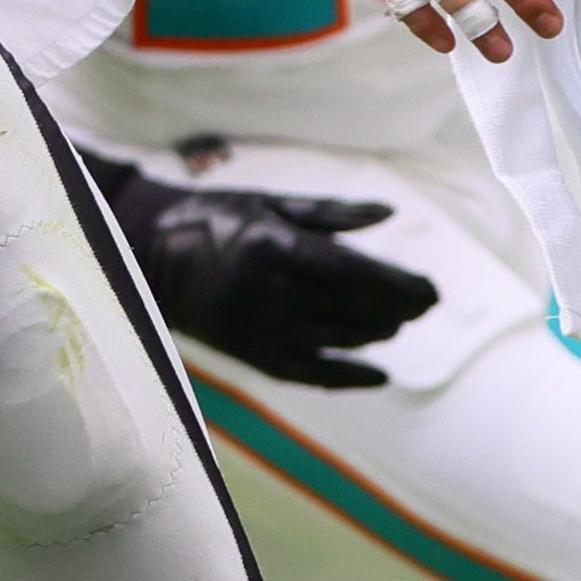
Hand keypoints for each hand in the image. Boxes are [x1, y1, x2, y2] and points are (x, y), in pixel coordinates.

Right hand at [81, 148, 435, 388]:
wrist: (148, 254)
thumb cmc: (217, 218)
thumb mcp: (272, 203)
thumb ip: (331, 214)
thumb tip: (390, 213)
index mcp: (273, 246)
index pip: (354, 273)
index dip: (399, 285)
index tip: (432, 290)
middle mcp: (266, 291)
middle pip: (351, 310)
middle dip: (396, 309)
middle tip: (423, 304)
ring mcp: (256, 328)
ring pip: (335, 341)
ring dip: (375, 335)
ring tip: (396, 324)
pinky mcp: (248, 354)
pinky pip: (308, 374)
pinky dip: (347, 377)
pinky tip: (379, 375)